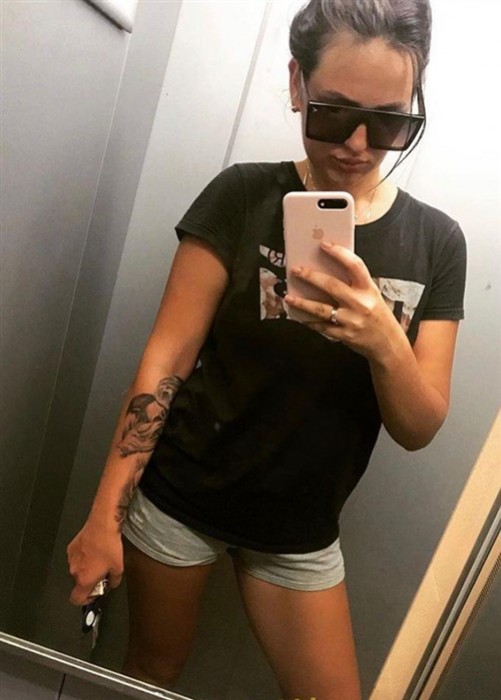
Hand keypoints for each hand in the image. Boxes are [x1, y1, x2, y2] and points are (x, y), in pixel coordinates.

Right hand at [67, 519, 122, 605]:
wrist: (102, 525)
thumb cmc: (109, 545)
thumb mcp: (119, 568)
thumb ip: (114, 581)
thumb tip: (112, 584)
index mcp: (84, 579)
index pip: (76, 599)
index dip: (85, 600)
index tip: (93, 594)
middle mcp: (74, 570)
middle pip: (79, 583)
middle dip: (89, 580)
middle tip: (101, 573)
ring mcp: (71, 558)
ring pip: (77, 569)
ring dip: (86, 568)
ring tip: (99, 558)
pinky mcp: (71, 547)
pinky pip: (76, 557)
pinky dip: (83, 557)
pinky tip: (94, 549)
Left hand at [284, 242, 403, 360]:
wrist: (388, 343)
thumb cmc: (377, 315)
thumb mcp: (371, 295)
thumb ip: (354, 284)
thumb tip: (326, 269)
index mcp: (368, 289)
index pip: (354, 266)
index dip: (339, 253)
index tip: (324, 245)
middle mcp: (360, 303)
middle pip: (332, 286)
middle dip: (311, 276)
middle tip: (296, 270)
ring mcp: (352, 320)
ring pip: (321, 309)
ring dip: (302, 303)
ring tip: (289, 297)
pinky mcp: (345, 335)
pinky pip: (322, 327)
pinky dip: (310, 321)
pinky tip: (300, 317)